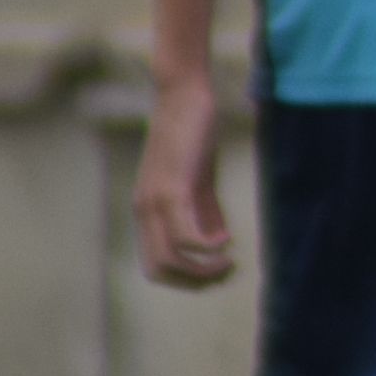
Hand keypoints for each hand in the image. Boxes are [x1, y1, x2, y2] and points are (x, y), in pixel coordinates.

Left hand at [133, 64, 242, 289]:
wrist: (183, 93)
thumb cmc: (192, 132)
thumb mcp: (199, 179)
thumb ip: (205, 210)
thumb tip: (217, 241)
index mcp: (148, 210)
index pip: (155, 266)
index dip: (186, 278)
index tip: (217, 270)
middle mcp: (145, 210)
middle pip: (159, 271)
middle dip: (195, 281)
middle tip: (226, 270)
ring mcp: (156, 200)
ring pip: (170, 259)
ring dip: (204, 269)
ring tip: (229, 260)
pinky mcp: (173, 187)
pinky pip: (185, 235)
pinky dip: (207, 247)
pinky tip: (227, 239)